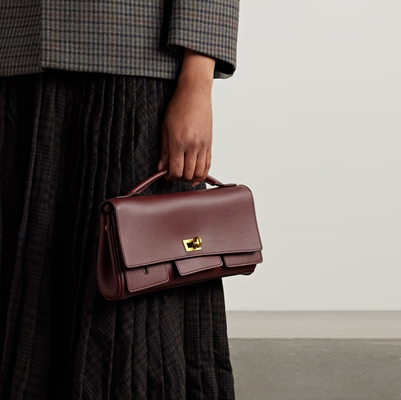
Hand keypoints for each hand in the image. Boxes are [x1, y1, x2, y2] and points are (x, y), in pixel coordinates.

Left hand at [158, 48, 214, 185]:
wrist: (195, 94)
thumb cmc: (178, 108)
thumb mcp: (165, 128)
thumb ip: (164, 150)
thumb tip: (162, 167)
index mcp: (178, 142)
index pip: (176, 170)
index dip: (170, 177)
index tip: (167, 175)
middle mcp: (192, 146)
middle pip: (188, 174)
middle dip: (180, 178)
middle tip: (175, 174)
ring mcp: (203, 146)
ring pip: (199, 172)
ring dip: (191, 178)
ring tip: (185, 174)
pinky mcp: (210, 144)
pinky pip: (208, 164)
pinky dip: (203, 173)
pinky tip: (196, 174)